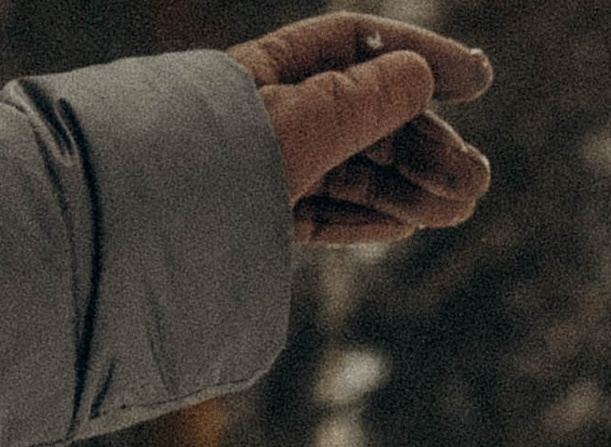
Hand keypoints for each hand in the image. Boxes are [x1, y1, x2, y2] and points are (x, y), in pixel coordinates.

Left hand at [226, 15, 491, 244]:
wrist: (133, 234)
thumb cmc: (209, 163)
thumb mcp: (298, 124)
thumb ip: (362, 101)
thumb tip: (419, 74)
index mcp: (268, 71)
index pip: (357, 47)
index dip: (420, 60)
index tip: (477, 80)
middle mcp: (266, 114)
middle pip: (364, 118)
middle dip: (425, 146)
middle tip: (478, 180)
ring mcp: (261, 170)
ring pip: (350, 172)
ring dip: (410, 189)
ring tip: (460, 209)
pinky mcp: (256, 223)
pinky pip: (321, 214)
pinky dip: (365, 219)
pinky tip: (408, 225)